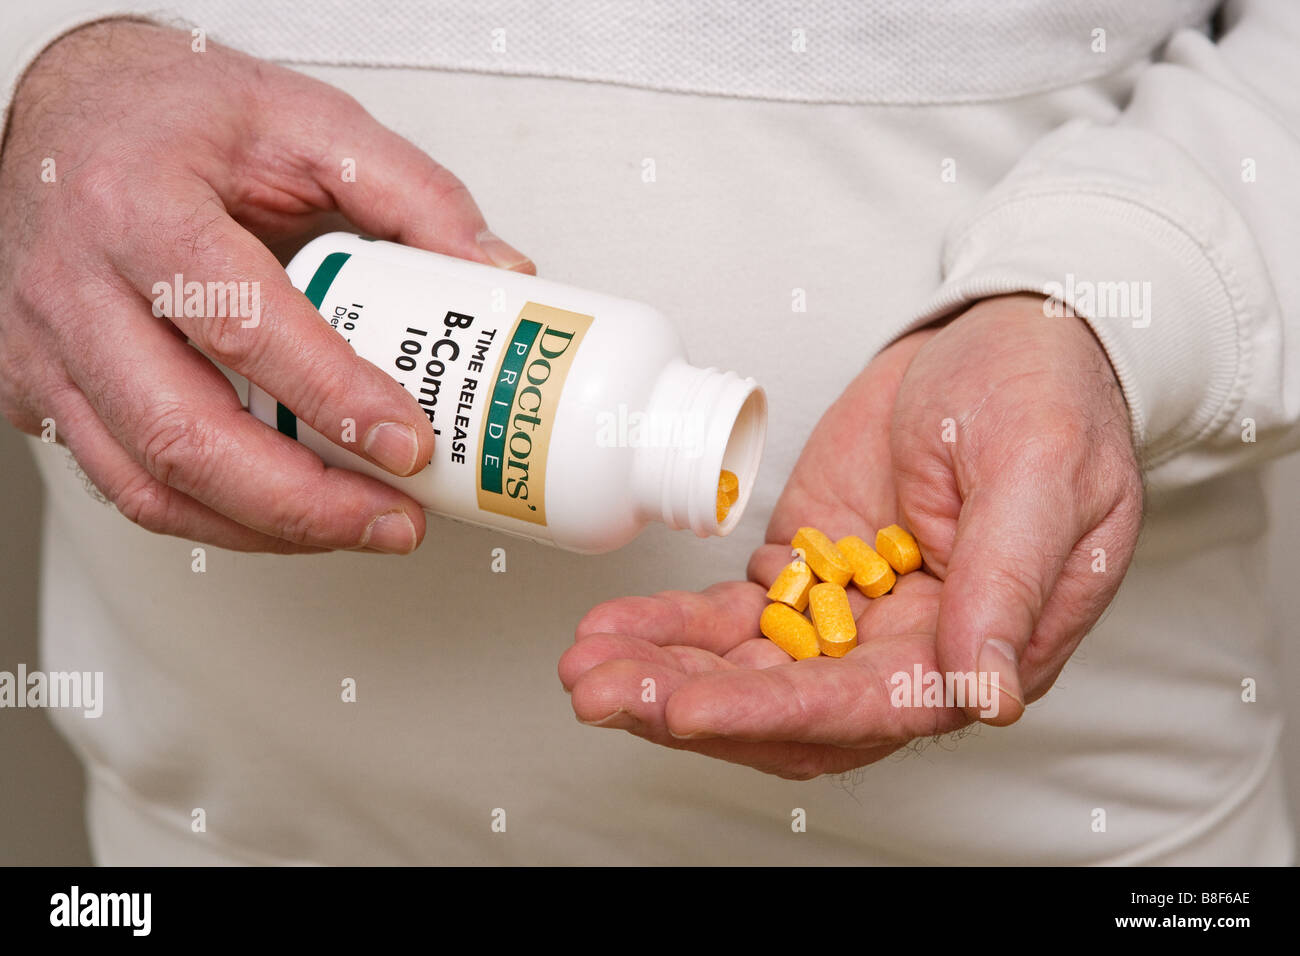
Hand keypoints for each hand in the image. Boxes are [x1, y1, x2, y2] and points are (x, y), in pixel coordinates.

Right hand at [0, 20, 532, 552]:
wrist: (70, 113)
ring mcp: (48, 348)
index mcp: (140, 205)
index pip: (241, 324)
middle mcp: (77, 287)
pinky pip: (126, 486)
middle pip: (183, 433)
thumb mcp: (307, 120)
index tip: (410, 444)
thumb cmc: (172, 112)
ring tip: (359, 526)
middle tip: (394, 518)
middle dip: (303, 501)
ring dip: (267, 528)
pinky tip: (289, 514)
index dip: (333, 397)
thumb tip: (496, 273)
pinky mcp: (43, 390)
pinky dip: (218, 520)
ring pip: (150, 483)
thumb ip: (413, 193)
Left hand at [560, 294, 1142, 778]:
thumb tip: (986, 693)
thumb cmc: (1046, 398)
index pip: (870, 707)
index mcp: (979, 644)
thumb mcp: (1043, 474)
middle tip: (600, 690)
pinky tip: (613, 629)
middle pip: (788, 706)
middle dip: (688, 704)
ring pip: (746, 668)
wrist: (1002, 340)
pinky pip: (730, 615)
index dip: (775, 713)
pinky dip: (670, 626)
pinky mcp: (804, 571)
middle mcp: (906, 649)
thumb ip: (1009, 583)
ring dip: (663, 674)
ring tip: (583, 665)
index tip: (691, 708)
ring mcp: (847, 614)